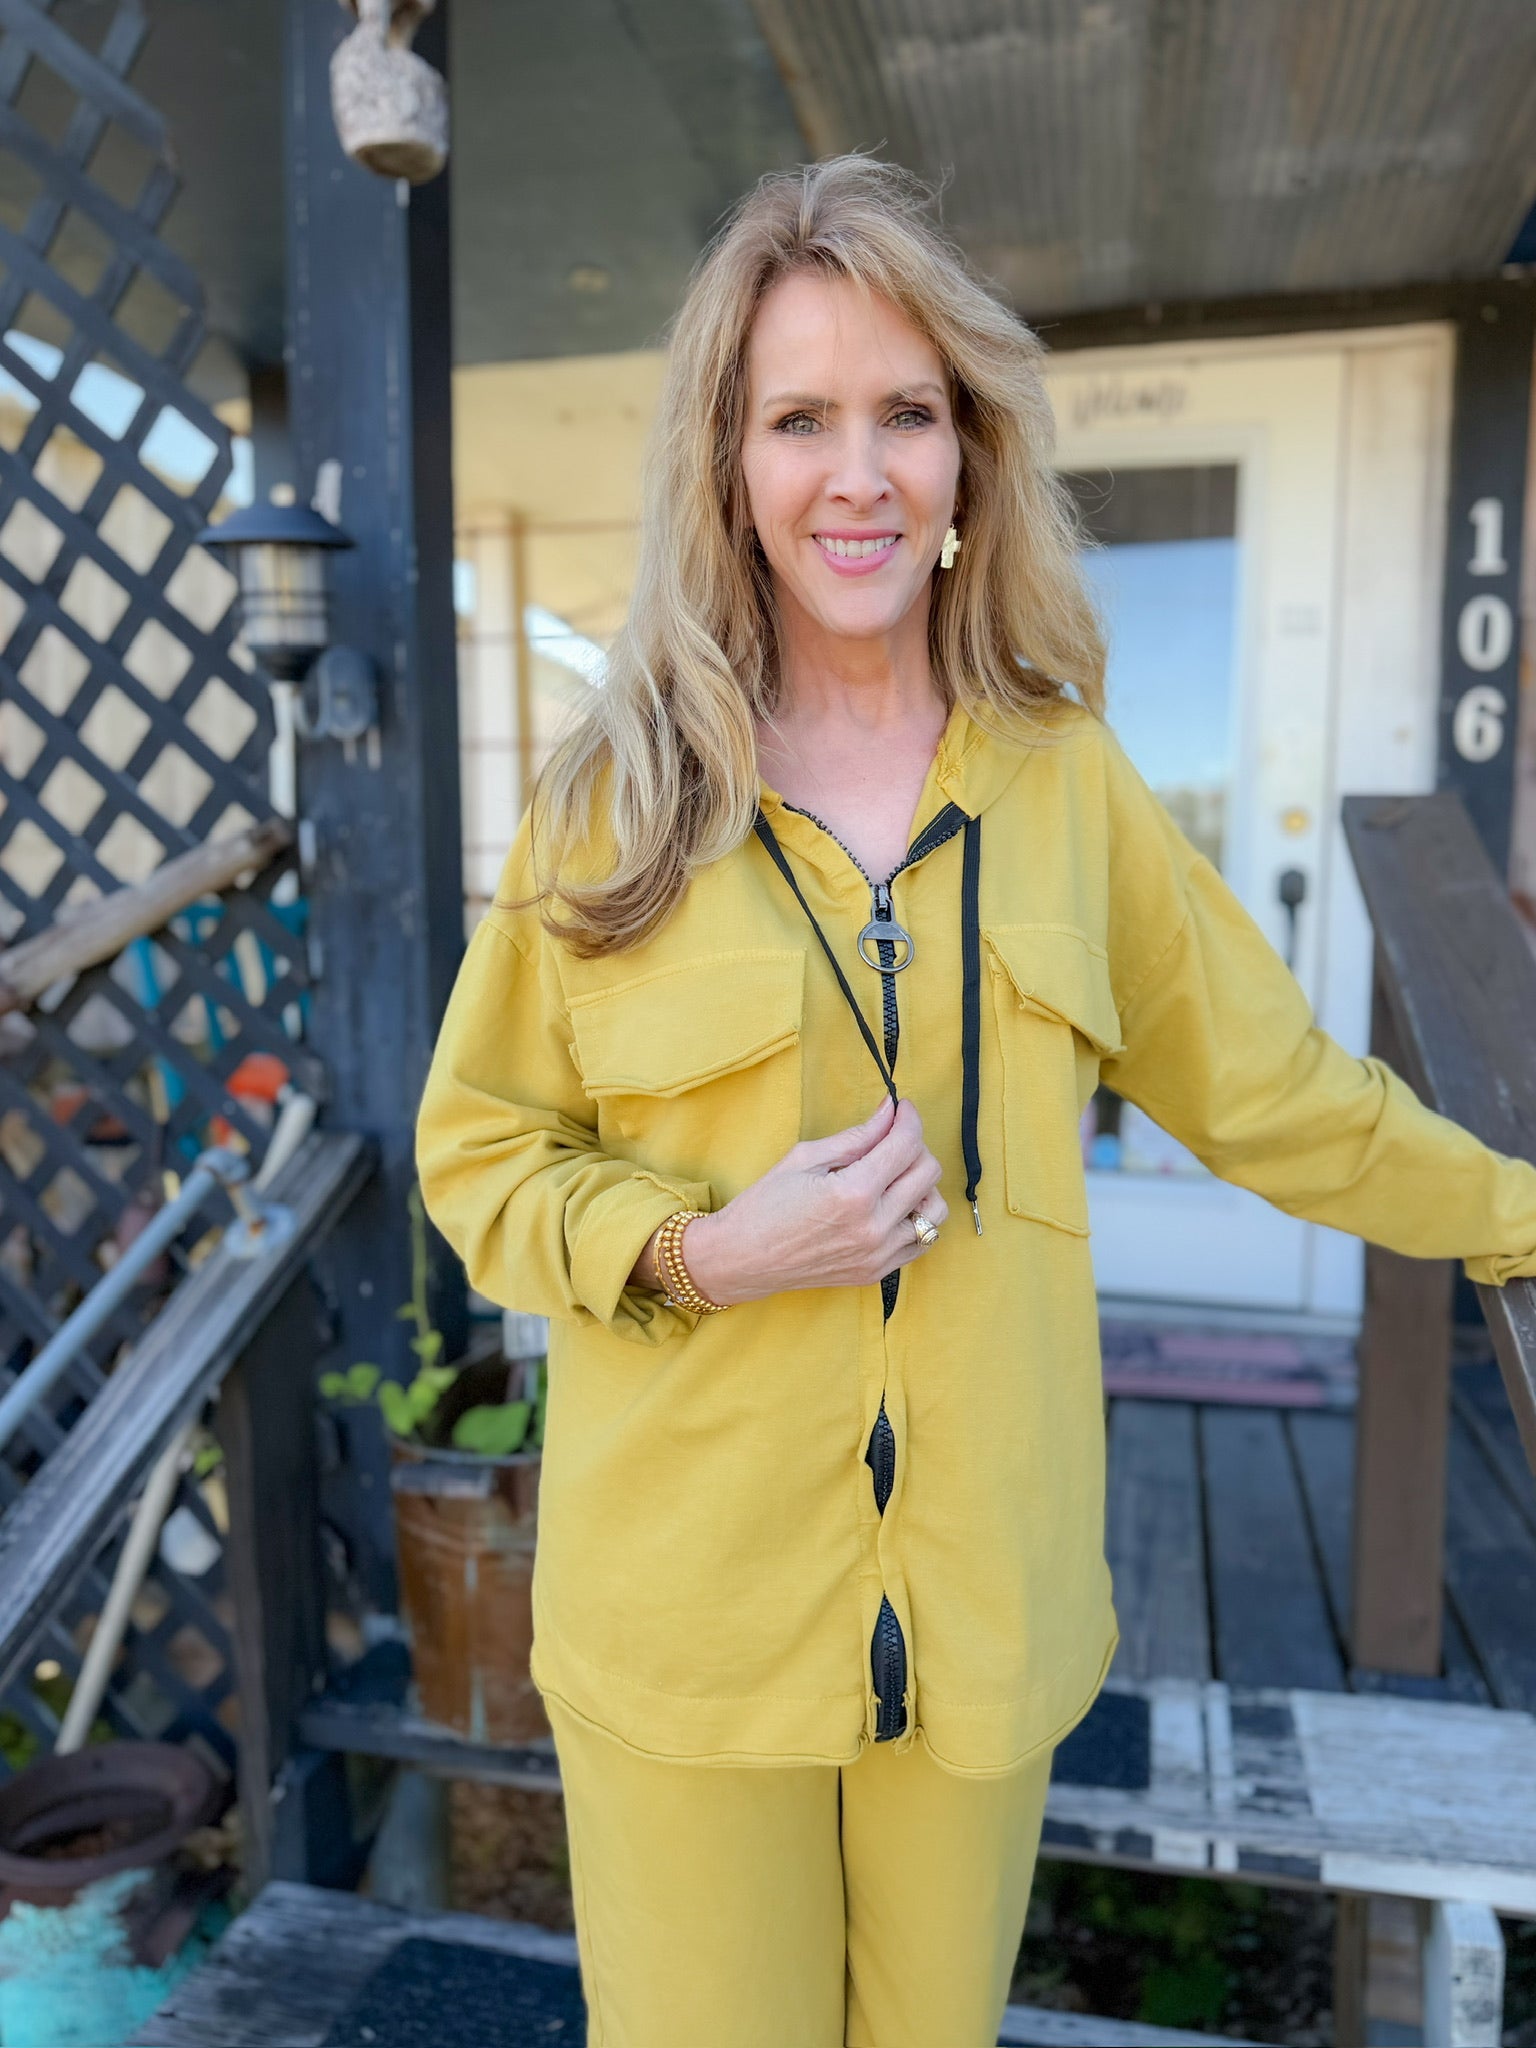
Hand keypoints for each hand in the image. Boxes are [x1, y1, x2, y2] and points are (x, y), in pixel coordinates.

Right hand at [643, 1096, 946, 1306]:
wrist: (743, 1258)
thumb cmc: (765, 1204)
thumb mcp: (806, 1157)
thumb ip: (857, 1136)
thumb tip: (890, 1111)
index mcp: (853, 1192)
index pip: (906, 1144)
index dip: (909, 1118)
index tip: (902, 1108)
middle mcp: (873, 1226)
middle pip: (928, 1172)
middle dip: (914, 1145)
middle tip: (891, 1139)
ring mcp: (879, 1254)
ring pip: (935, 1209)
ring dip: (922, 1185)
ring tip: (894, 1177)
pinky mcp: (878, 1272)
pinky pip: (922, 1240)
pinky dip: (918, 1218)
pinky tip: (894, 1206)